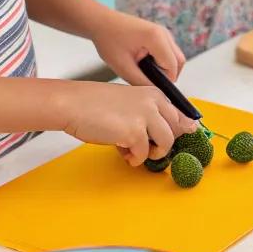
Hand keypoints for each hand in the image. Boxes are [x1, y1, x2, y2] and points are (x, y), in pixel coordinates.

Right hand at [59, 80, 197, 165]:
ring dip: (152, 153)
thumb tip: (178, 130)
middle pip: (177, 129)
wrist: (72, 104)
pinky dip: (134, 158)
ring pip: (167, 143)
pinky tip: (121, 151)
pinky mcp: (135, 132)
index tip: (165, 139)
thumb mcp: (129, 105)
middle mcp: (154, 102)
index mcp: (154, 93)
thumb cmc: (95, 105)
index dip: (176, 131)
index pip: (180, 114)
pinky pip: (144, 154)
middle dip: (163, 143)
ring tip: (135, 151)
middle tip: (147, 147)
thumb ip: (150, 116)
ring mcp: (146, 116)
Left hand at [87, 8, 184, 86]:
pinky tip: (145, 63)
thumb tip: (155, 93)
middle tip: (148, 81)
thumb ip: (141, 82)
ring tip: (144, 71)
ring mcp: (163, 32)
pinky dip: (163, 61)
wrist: (101, 22)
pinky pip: (169, 51)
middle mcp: (164, 33)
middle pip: (179, 61)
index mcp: (156, 38)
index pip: (172, 67)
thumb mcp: (123, 67)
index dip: (165, 81)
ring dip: (165, 68)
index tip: (151, 88)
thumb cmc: (109, 41)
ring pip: (176, 56)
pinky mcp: (159, 33)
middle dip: (168, 75)